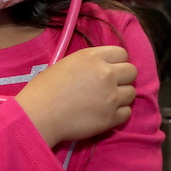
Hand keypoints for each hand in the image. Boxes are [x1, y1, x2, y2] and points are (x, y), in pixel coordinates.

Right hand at [16, 45, 136, 146]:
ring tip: (105, 102)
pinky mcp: (111, 118)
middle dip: (123, 78)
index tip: (108, 70)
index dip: (116, 62)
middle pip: (132, 72)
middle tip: (109, 86)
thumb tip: (103, 68)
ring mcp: (111, 96)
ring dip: (121, 97)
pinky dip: (118, 114)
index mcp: (92, 57)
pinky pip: (127, 113)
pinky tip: (103, 114)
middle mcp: (106, 74)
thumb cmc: (44, 89)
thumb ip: (89, 64)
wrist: (38, 115)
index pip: (122, 53)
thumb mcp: (66, 64)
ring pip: (132, 93)